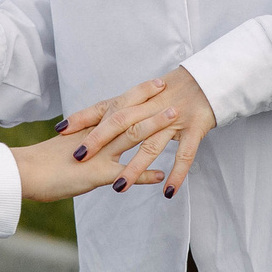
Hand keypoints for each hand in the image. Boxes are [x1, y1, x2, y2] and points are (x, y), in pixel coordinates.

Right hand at [12, 102, 179, 202]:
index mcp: (88, 128)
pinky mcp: (96, 174)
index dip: (137, 93)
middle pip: (127, 113)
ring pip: (131, 136)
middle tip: (171, 90)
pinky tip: (162, 176)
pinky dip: (144, 175)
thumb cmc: (38, 164)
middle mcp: (95, 137)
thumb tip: (90, 141)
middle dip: (151, 101)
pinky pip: (125, 173)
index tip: (155, 82)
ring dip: (154, 127)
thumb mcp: (64, 149)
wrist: (22, 172)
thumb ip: (82, 143)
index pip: (116, 105)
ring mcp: (98, 154)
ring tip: (175, 119)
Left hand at [60, 67, 217, 199]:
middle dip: (99, 139)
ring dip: (134, 167)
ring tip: (118, 187)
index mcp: (139, 99)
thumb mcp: (147, 96)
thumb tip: (100, 121)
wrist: (211, 79)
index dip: (83, 118)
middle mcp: (153, 107)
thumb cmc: (177, 90)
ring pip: (151, 144)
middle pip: (122, 122)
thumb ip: (126, 109)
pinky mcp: (195, 129)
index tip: (60, 129)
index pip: (105, 107)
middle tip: (79, 157)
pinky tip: (168, 191)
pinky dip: (177, 173)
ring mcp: (174, 119)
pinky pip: (185, 155)